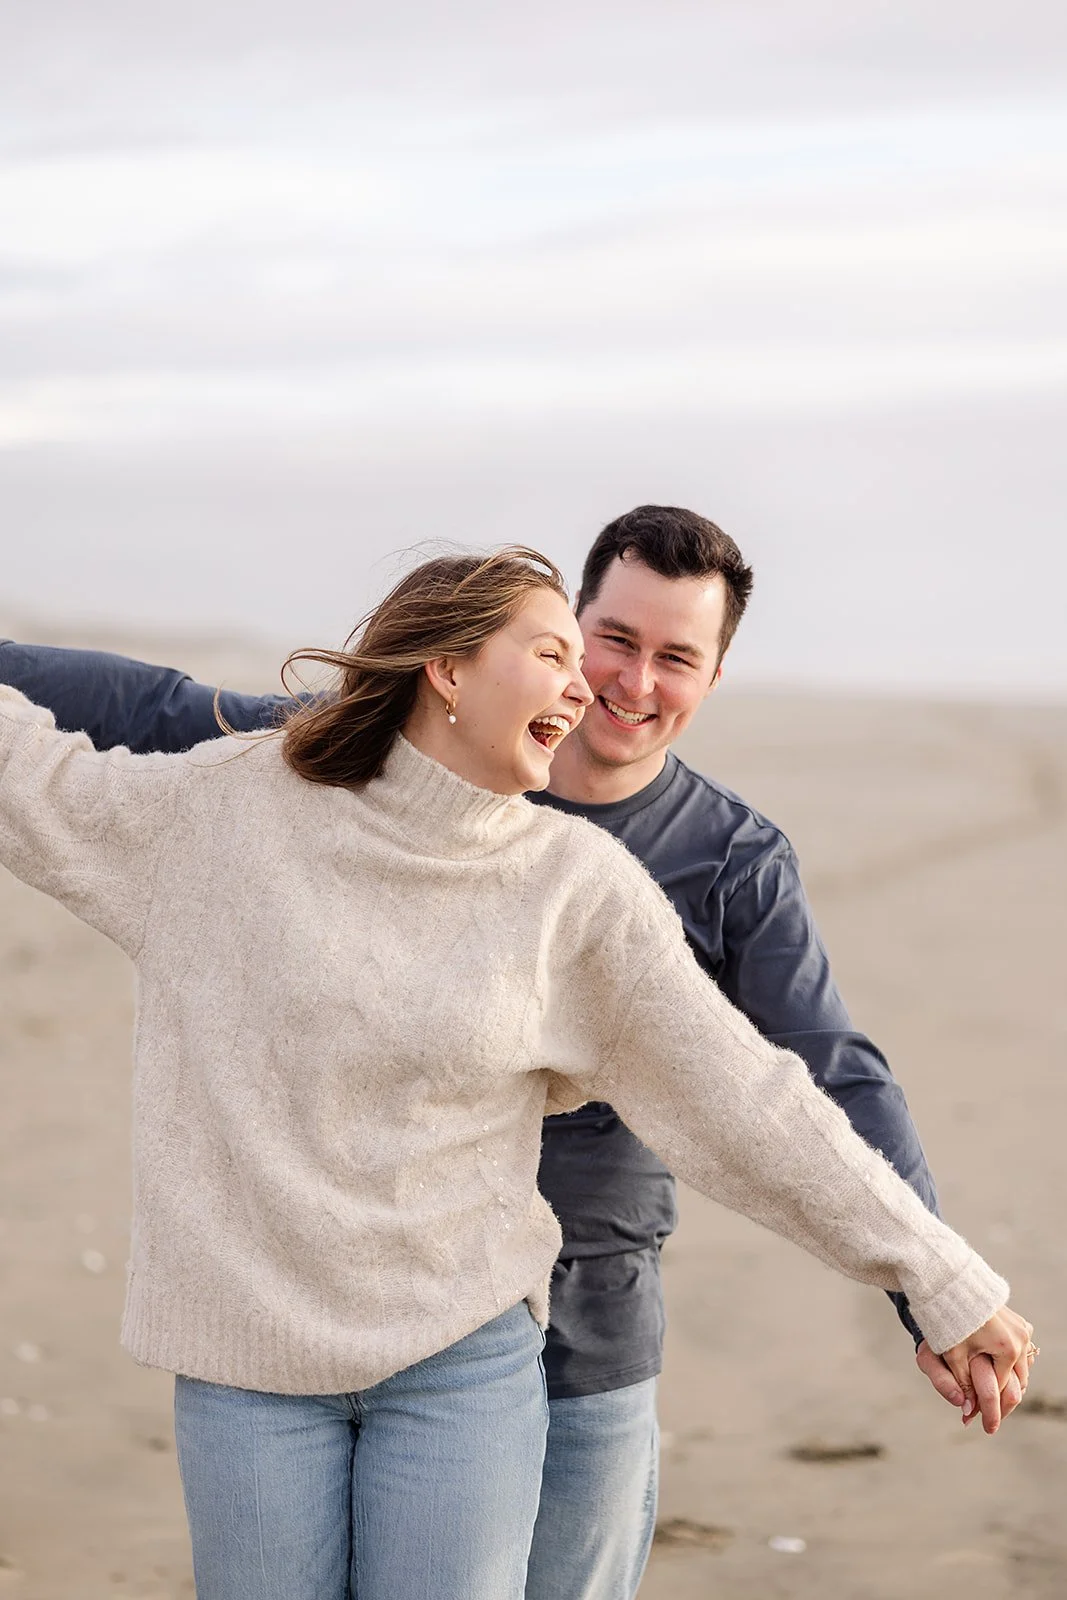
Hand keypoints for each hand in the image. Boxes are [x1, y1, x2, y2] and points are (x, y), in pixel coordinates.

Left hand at [937, 1306, 1034, 1433]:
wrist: (952, 1286)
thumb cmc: (949, 1319)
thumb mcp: (952, 1354)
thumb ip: (961, 1383)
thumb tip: (965, 1410)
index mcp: (1007, 1349)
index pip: (1002, 1388)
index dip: (990, 1407)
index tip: (984, 1424)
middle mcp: (1020, 1339)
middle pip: (1017, 1380)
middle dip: (1005, 1398)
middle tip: (992, 1415)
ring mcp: (1022, 1329)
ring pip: (1022, 1366)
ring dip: (1010, 1380)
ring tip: (996, 1396)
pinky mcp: (1019, 1322)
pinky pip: (1021, 1350)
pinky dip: (1013, 1362)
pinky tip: (1000, 1371)